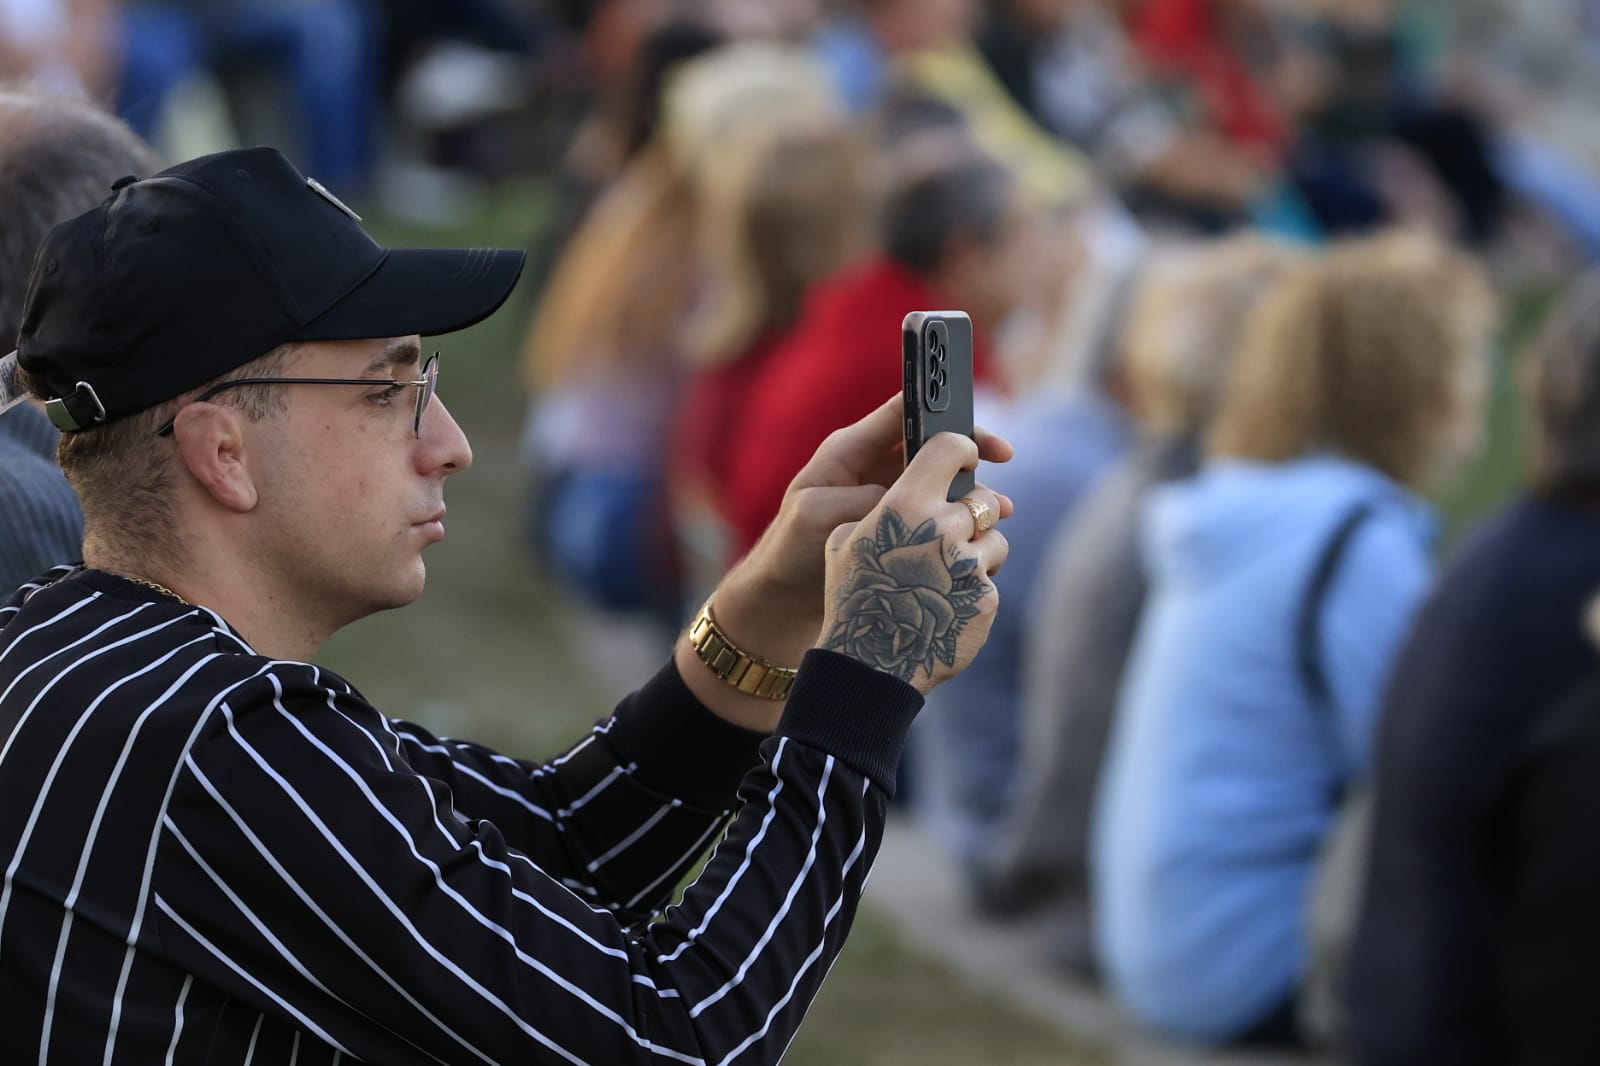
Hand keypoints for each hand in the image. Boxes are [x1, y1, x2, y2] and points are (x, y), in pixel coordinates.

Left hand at [714, 394, 1011, 670]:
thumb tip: (910, 496)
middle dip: (971, 456)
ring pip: (941, 485)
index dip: (947, 414)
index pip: (905, 412)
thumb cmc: (789, 553)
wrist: (781, 605)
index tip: (980, 436)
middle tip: (1002, 468)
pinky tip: (978, 543)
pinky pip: (938, 520)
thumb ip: (865, 497)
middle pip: (932, 447)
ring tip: (998, 515)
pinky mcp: (897, 534)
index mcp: (850, 452)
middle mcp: (873, 471)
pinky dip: (962, 527)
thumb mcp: (818, 515)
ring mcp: (887, 502)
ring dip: (972, 496)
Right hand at [817, 430, 1010, 693]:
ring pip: (996, 537)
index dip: (962, 447)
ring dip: (979, 548)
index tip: (965, 453)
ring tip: (949, 571)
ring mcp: (969, 565)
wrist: (870, 662)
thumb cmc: (852, 596)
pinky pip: (993, 578)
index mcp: (906, 504)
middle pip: (982, 497)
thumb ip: (879, 507)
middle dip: (972, 509)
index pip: (951, 448)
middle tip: (952, 527)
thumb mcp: (845, 540)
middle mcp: (943, 528)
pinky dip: (976, 587)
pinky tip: (950, 602)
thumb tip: (906, 492)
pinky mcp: (987, 599)